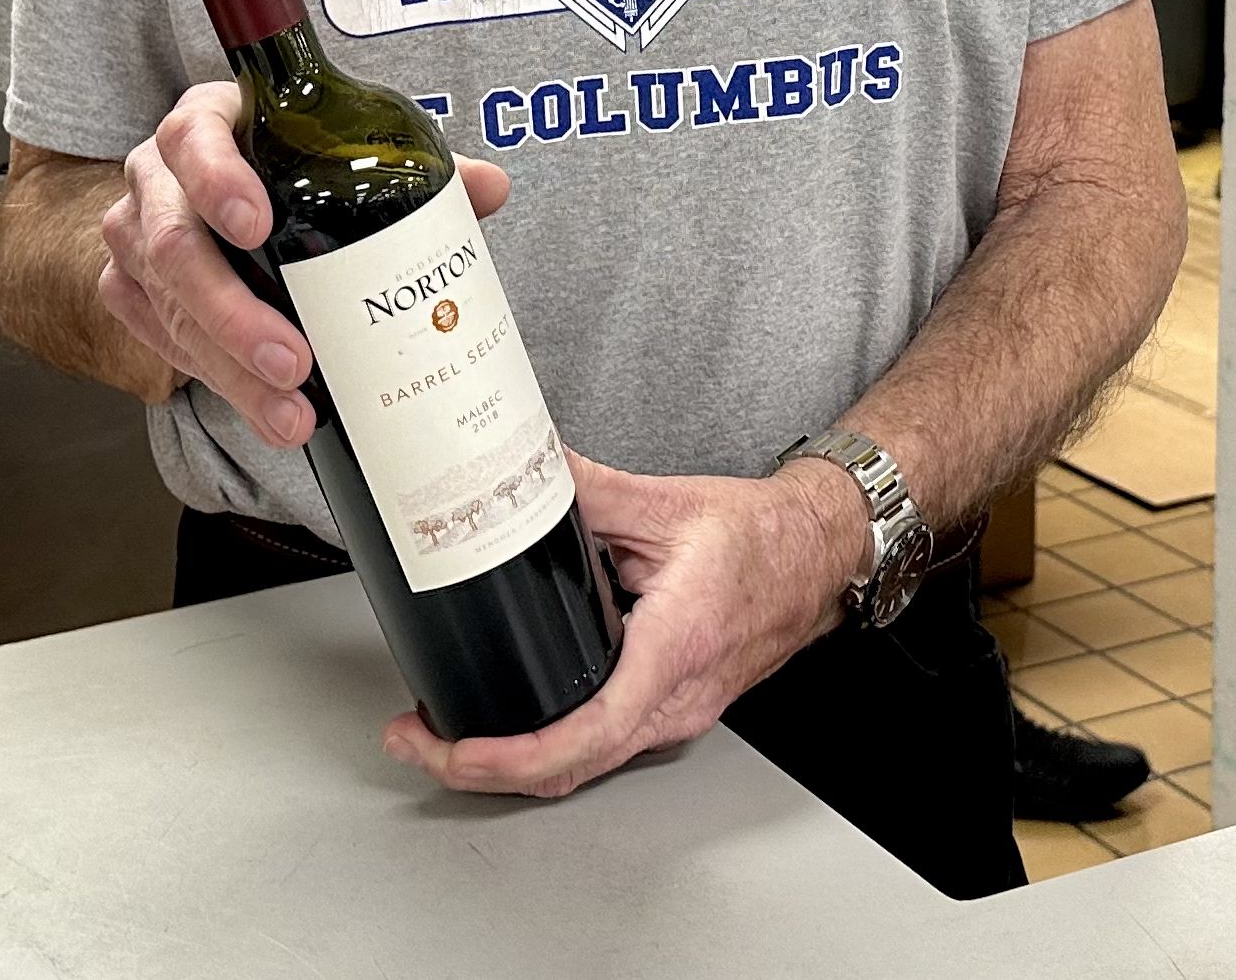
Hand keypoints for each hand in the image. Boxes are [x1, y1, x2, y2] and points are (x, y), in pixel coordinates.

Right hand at [93, 81, 511, 450]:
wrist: (214, 198)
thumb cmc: (282, 167)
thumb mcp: (339, 154)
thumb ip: (414, 167)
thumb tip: (488, 189)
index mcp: (205, 124)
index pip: (192, 137)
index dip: (217, 179)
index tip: (257, 223)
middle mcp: (157, 179)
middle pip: (173, 244)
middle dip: (233, 313)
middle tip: (293, 361)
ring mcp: (135, 238)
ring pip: (165, 306)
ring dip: (229, 368)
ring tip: (291, 411)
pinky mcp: (128, 291)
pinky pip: (156, 341)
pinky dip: (212, 379)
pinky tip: (263, 409)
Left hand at [380, 453, 866, 799]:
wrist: (821, 554)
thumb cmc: (764, 539)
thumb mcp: (665, 505)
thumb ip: (584, 489)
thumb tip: (520, 466)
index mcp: (675, 647)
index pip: (588, 731)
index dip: (513, 755)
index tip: (456, 749)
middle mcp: (677, 699)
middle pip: (571, 768)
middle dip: (483, 767)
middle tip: (414, 739)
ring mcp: (678, 714)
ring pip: (585, 768)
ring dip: (510, 763)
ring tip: (444, 735)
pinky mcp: (674, 712)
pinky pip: (603, 750)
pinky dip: (547, 749)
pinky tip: (510, 723)